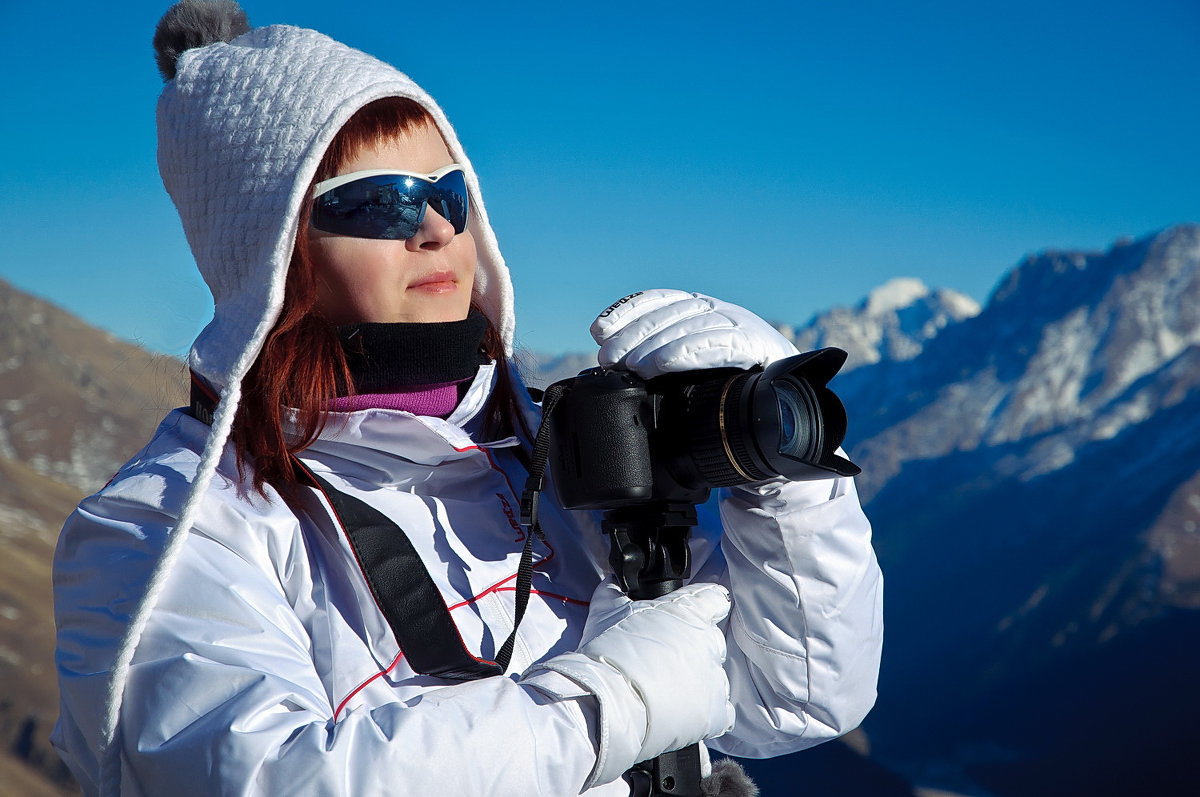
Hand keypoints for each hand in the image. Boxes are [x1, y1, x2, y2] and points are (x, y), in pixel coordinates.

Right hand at [525, 580, 733, 787]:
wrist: (608, 701)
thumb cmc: (608, 653)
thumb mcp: (606, 610)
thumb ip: (615, 591)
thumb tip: (614, 581)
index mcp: (690, 611)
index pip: (715, 598)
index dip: (704, 605)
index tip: (692, 614)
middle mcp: (709, 641)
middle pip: (711, 639)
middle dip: (692, 647)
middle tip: (663, 658)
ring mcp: (715, 677)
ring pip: (714, 675)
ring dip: (696, 680)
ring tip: (666, 689)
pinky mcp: (715, 711)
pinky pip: (722, 709)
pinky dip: (706, 710)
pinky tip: (683, 711)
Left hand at [590, 289, 797, 378]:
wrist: (781, 417)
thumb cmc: (727, 398)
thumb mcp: (684, 380)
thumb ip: (654, 368)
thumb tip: (611, 365)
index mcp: (699, 313)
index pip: (659, 300)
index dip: (627, 311)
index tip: (599, 330)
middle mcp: (719, 312)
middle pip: (671, 312)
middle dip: (634, 333)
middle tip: (609, 358)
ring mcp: (741, 325)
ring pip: (692, 324)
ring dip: (656, 344)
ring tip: (632, 366)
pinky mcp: (760, 345)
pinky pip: (722, 342)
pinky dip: (689, 351)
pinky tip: (664, 364)